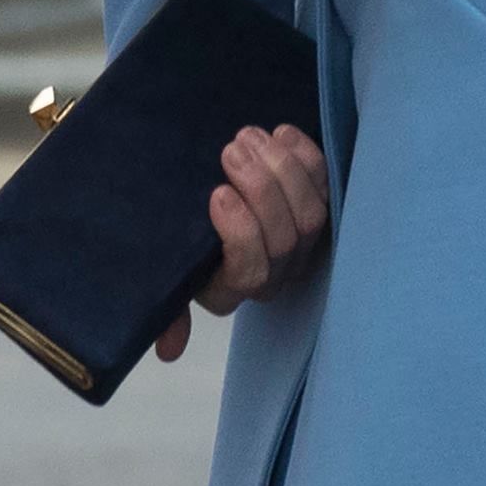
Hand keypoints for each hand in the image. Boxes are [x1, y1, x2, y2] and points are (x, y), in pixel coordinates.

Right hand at [156, 124, 328, 361]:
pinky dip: (308, 158)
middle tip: (232, 148)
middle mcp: (273, 271)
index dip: (241, 235)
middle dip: (262, 188)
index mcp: (230, 286)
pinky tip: (283, 134)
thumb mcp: (159, 271)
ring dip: (283, 170)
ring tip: (249, 135)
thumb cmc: (167, 237)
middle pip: (286, 237)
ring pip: (311, 214)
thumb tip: (167, 351)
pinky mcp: (317, 208)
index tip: (217, 194)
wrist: (193, 192)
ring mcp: (300, 241)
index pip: (250, 271)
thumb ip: (164, 307)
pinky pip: (327, 187)